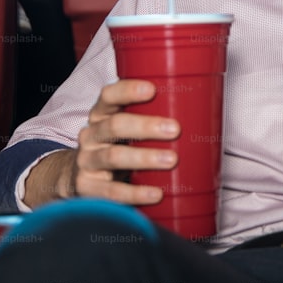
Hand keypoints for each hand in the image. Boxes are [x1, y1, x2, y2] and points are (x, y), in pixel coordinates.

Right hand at [23, 80, 180, 207]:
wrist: (82, 179)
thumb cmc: (117, 147)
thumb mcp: (127, 129)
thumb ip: (151, 118)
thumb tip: (200, 115)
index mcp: (102, 115)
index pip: (109, 96)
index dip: (128, 90)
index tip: (151, 89)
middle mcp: (91, 135)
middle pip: (115, 126)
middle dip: (146, 126)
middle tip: (174, 129)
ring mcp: (87, 161)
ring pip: (114, 157)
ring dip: (144, 158)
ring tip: (171, 160)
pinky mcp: (87, 187)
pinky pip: (111, 191)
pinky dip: (135, 193)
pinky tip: (155, 193)